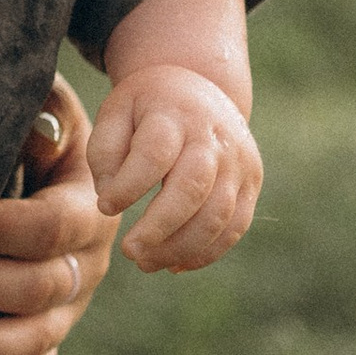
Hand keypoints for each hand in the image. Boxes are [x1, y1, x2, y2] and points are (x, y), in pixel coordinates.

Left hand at [0, 74, 119, 354]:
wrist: (72, 164)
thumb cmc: (37, 129)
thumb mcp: (46, 107)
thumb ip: (39, 109)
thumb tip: (34, 121)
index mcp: (89, 207)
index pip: (50, 227)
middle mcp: (87, 264)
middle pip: (43, 288)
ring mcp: (70, 308)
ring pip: (39, 338)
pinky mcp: (50, 337)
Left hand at [87, 64, 261, 272]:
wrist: (200, 90)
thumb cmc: (147, 109)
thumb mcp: (117, 113)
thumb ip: (105, 153)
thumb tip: (110, 200)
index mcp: (175, 114)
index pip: (154, 153)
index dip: (129, 185)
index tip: (104, 207)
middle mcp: (213, 137)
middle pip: (192, 187)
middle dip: (159, 226)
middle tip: (129, 251)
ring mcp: (238, 161)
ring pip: (218, 214)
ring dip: (181, 248)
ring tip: (145, 263)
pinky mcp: (251, 183)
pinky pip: (235, 226)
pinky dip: (206, 252)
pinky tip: (174, 264)